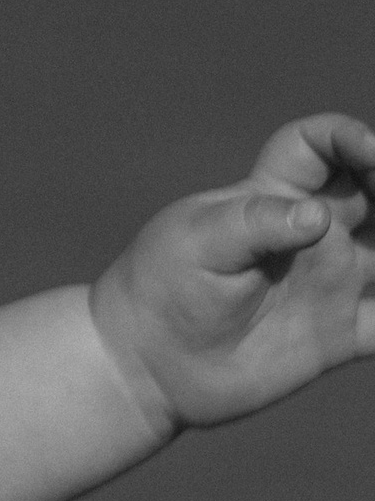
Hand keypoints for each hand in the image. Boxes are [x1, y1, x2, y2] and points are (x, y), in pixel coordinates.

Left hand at [91, 114, 374, 438]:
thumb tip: (318, 215)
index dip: (345, 137)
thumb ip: (257, 224)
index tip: (371, 148)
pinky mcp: (338, 337)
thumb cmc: (162, 286)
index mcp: (271, 198)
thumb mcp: (198, 242)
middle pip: (371, 192)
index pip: (316, 148)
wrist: (148, 363)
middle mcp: (311, 236)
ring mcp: (328, 284)